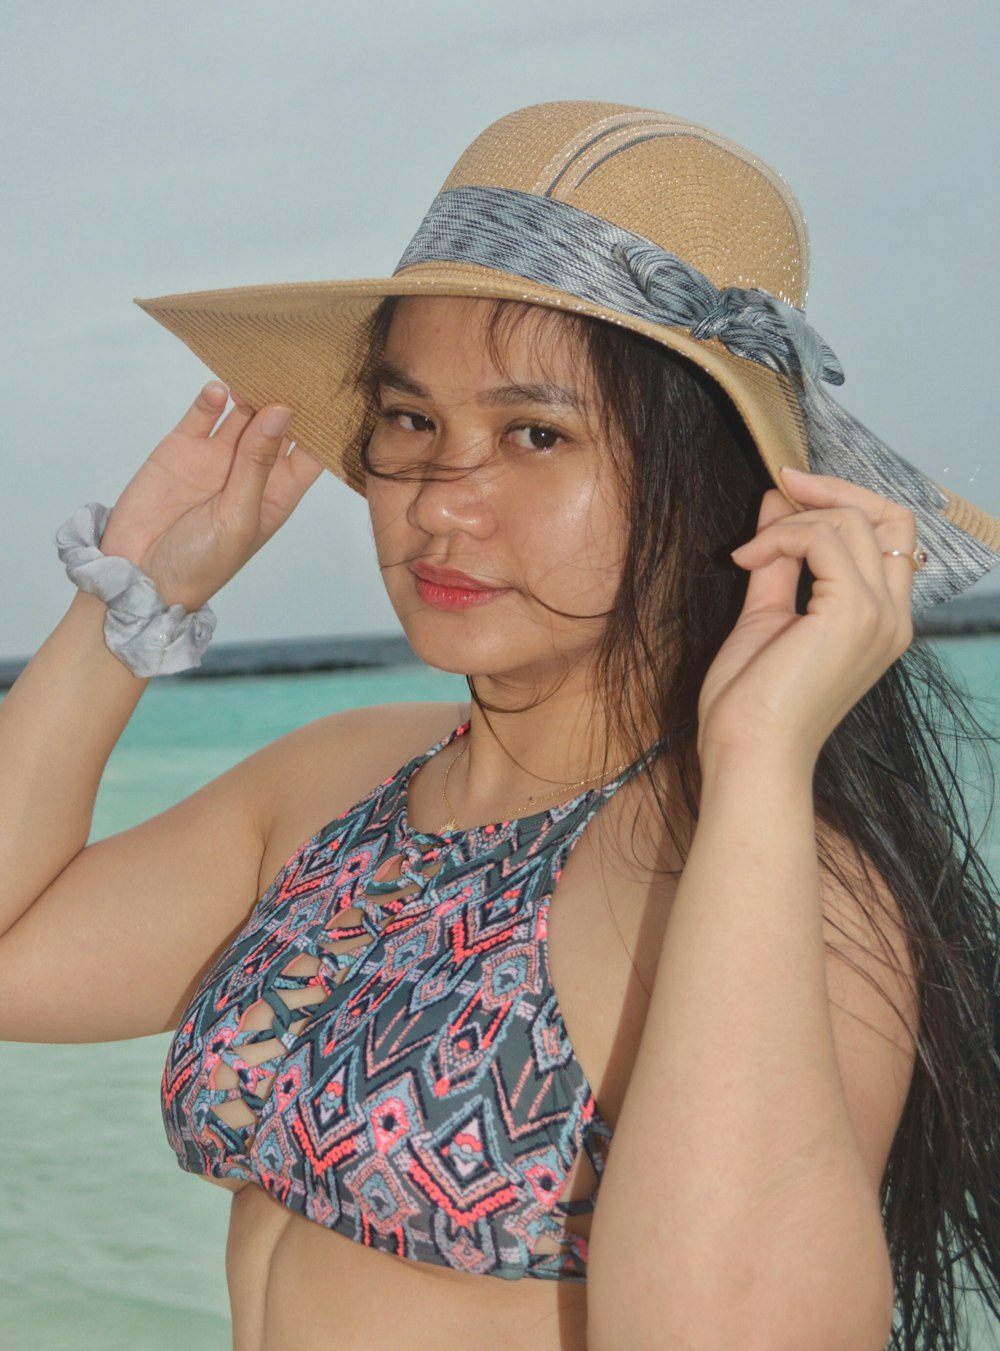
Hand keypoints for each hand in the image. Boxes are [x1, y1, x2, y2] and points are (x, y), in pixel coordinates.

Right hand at [100, 383, 322, 609]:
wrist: (140, 574)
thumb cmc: (200, 563)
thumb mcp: (238, 518)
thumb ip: (257, 465)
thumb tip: (280, 413)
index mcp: (276, 495)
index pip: (309, 453)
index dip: (321, 427)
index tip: (332, 394)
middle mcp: (251, 471)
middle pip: (279, 424)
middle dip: (288, 397)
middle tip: (297, 365)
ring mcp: (217, 456)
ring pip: (243, 411)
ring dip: (252, 389)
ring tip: (257, 368)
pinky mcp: (183, 446)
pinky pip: (203, 412)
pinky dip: (212, 397)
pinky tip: (219, 389)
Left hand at [697, 468, 916, 770]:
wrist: (748, 755)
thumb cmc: (752, 706)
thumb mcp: (765, 615)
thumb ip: (779, 560)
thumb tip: (777, 502)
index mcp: (881, 622)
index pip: (890, 534)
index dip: (843, 501)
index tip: (788, 490)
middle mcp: (893, 618)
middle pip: (888, 515)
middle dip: (831, 490)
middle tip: (780, 485)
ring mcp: (879, 616)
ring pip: (852, 521)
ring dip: (789, 523)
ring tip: (748, 557)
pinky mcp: (853, 614)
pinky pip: (824, 539)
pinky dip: (781, 537)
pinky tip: (747, 561)